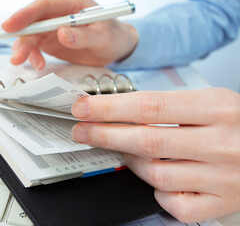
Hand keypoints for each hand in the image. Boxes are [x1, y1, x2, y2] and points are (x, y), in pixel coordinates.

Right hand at [2, 0, 137, 69]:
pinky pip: (37, 46)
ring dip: (25, 49)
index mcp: (73, 4)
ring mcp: (55, 27)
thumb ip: (84, 37)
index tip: (9, 25)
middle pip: (35, 22)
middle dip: (23, 39)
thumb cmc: (114, 37)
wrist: (117, 48)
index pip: (44, 5)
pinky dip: (33, 55)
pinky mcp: (53, 40)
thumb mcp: (103, 38)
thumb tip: (62, 33)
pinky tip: (38, 64)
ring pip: (32, 35)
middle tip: (16, 57)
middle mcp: (60, 13)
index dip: (25, 14)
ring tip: (21, 62)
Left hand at [71, 88, 239, 222]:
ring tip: (127, 152)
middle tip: (81, 131)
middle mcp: (221, 143)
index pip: (150, 107)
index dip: (110, 109)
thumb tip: (115, 111)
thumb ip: (165, 107)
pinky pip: (172, 202)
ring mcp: (222, 177)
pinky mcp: (220, 204)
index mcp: (217, 108)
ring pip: (155, 174)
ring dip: (132, 163)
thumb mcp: (209, 102)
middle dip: (105, 135)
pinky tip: (160, 179)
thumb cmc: (235, 124)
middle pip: (146, 141)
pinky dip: (158, 191)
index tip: (84, 109)